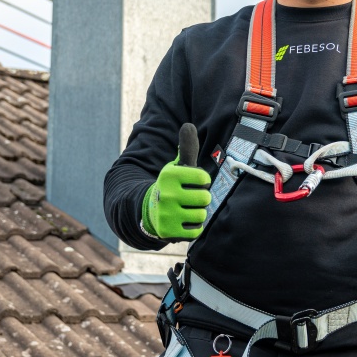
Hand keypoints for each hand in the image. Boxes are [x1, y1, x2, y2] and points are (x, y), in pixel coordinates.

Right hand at [141, 123, 211, 240]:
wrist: (151, 211)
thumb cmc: (173, 186)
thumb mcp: (177, 167)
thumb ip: (186, 148)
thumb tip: (188, 125)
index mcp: (170, 175)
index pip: (204, 178)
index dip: (202, 181)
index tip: (193, 182)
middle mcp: (166, 193)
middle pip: (205, 198)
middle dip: (201, 198)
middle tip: (190, 198)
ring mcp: (166, 213)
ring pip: (201, 215)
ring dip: (197, 213)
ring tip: (186, 209)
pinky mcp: (168, 231)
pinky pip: (196, 230)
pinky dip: (193, 227)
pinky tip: (184, 221)